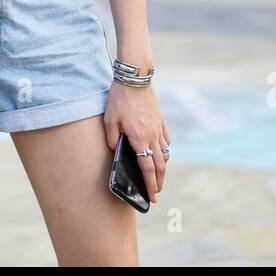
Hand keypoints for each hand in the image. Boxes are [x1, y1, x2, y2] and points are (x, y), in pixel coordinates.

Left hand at [104, 81, 170, 202]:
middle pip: (160, 165)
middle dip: (159, 181)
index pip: (147, 168)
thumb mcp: (109, 119)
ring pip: (165, 154)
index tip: (153, 197)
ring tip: (158, 176)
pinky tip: (162, 152)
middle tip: (156, 192)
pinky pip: (166, 139)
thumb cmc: (120, 99)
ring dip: (162, 168)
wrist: (136, 78)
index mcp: (140, 139)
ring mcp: (159, 128)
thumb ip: (112, 138)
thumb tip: (116, 151)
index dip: (150, 185)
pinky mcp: (161, 120)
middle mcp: (153, 136)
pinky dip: (166, 150)